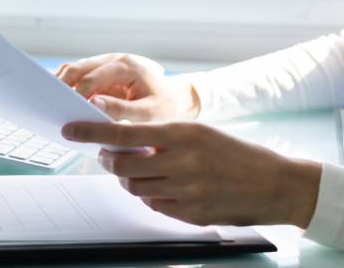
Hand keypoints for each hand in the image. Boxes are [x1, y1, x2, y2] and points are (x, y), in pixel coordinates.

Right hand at [55, 53, 198, 121]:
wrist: (178, 99)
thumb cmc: (167, 107)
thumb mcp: (150, 114)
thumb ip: (123, 110)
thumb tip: (92, 104)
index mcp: (126, 66)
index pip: (92, 78)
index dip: (75, 94)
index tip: (64, 111)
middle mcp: (114, 60)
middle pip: (77, 68)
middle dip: (60, 85)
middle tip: (47, 105)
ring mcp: (106, 65)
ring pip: (74, 70)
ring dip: (61, 85)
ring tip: (49, 104)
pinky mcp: (103, 75)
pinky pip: (80, 78)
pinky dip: (68, 88)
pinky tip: (62, 104)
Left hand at [61, 119, 320, 227]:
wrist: (274, 184)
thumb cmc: (236, 154)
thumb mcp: (200, 134)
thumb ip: (165, 138)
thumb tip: (126, 142)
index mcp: (182, 133)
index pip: (124, 133)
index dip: (91, 133)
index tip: (69, 130)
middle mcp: (181, 161)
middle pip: (122, 165)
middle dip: (110, 161)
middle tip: (110, 156)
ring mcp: (185, 190)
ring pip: (135, 187)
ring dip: (131, 179)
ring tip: (147, 171)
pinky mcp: (190, 213)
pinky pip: (154, 205)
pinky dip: (152, 196)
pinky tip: (167, 187)